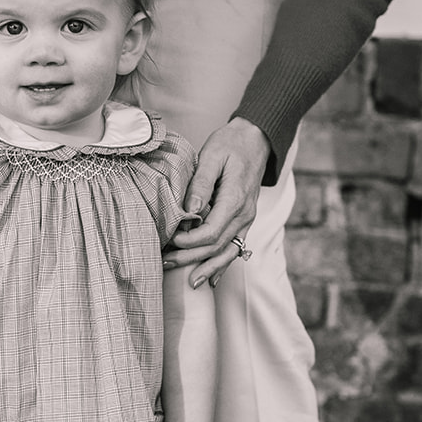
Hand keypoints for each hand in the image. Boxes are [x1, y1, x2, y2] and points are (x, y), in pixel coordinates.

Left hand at [165, 117, 269, 285]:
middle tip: (165, 262)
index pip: (211, 232)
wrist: (256, 139)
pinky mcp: (244, 220)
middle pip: (217, 247)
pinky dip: (223, 264)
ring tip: (189, 282)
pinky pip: (235, 248)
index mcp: (235, 199)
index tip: (170, 240)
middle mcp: (244, 214)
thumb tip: (190, 210)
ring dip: (207, 267)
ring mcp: (247, 219)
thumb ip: (201, 183)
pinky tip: (211, 279)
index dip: (189, 242)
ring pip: (227, 252)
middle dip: (191, 258)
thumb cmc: (231, 144)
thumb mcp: (212, 155)